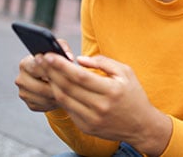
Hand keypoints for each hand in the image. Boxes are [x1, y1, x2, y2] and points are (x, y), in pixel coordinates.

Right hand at [15, 39, 73, 111]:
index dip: (50, 70)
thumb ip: (63, 47)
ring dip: (57, 97)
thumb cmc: (54, 61)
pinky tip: (63, 98)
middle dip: (56, 87)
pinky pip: (44, 106)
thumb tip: (69, 57)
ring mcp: (24, 93)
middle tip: (70, 87)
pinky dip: (55, 103)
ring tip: (69, 93)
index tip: (63, 71)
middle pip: (40, 87)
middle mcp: (21, 79)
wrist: (49, 77)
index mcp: (25, 64)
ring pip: (44, 98)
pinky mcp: (30, 104)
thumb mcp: (59, 50)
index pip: (36, 67)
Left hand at [39, 54, 171, 155]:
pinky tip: (56, 85)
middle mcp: (100, 107)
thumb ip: (103, 62)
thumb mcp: (125, 72)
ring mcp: (92, 119)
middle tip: (41, 60)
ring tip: (46, 71)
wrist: (141, 125)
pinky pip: (68, 109)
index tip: (50, 55)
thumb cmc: (133, 95)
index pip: (79, 76)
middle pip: (68, 87)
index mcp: (111, 90)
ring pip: (64, 99)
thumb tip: (79, 59)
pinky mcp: (87, 127)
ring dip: (52, 83)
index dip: (62, 65)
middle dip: (52, 71)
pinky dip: (60, 96)